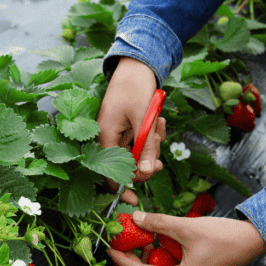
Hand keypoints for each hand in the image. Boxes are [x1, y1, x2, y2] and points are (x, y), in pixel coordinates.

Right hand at [98, 57, 164, 204]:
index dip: (122, 188)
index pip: (109, 173)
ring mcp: (120, 133)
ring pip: (139, 154)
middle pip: (129, 165)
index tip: (135, 200)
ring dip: (153, 145)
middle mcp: (109, 138)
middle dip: (147, 160)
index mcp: (105, 136)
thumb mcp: (144, 119)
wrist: (137, 65)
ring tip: (159, 125)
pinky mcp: (129, 128)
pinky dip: (153, 136)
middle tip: (159, 148)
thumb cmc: (135, 87)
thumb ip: (145, 148)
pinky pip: (142, 142)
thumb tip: (146, 174)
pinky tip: (158, 121)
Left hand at [107, 211, 265, 265]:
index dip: (123, 262)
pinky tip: (157, 241)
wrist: (255, 240)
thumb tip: (135, 219)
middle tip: (121, 244)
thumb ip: (159, 224)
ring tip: (137, 239)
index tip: (109, 250)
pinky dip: (160, 257)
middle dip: (133, 262)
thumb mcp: (186, 228)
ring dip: (147, 259)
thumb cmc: (224, 237)